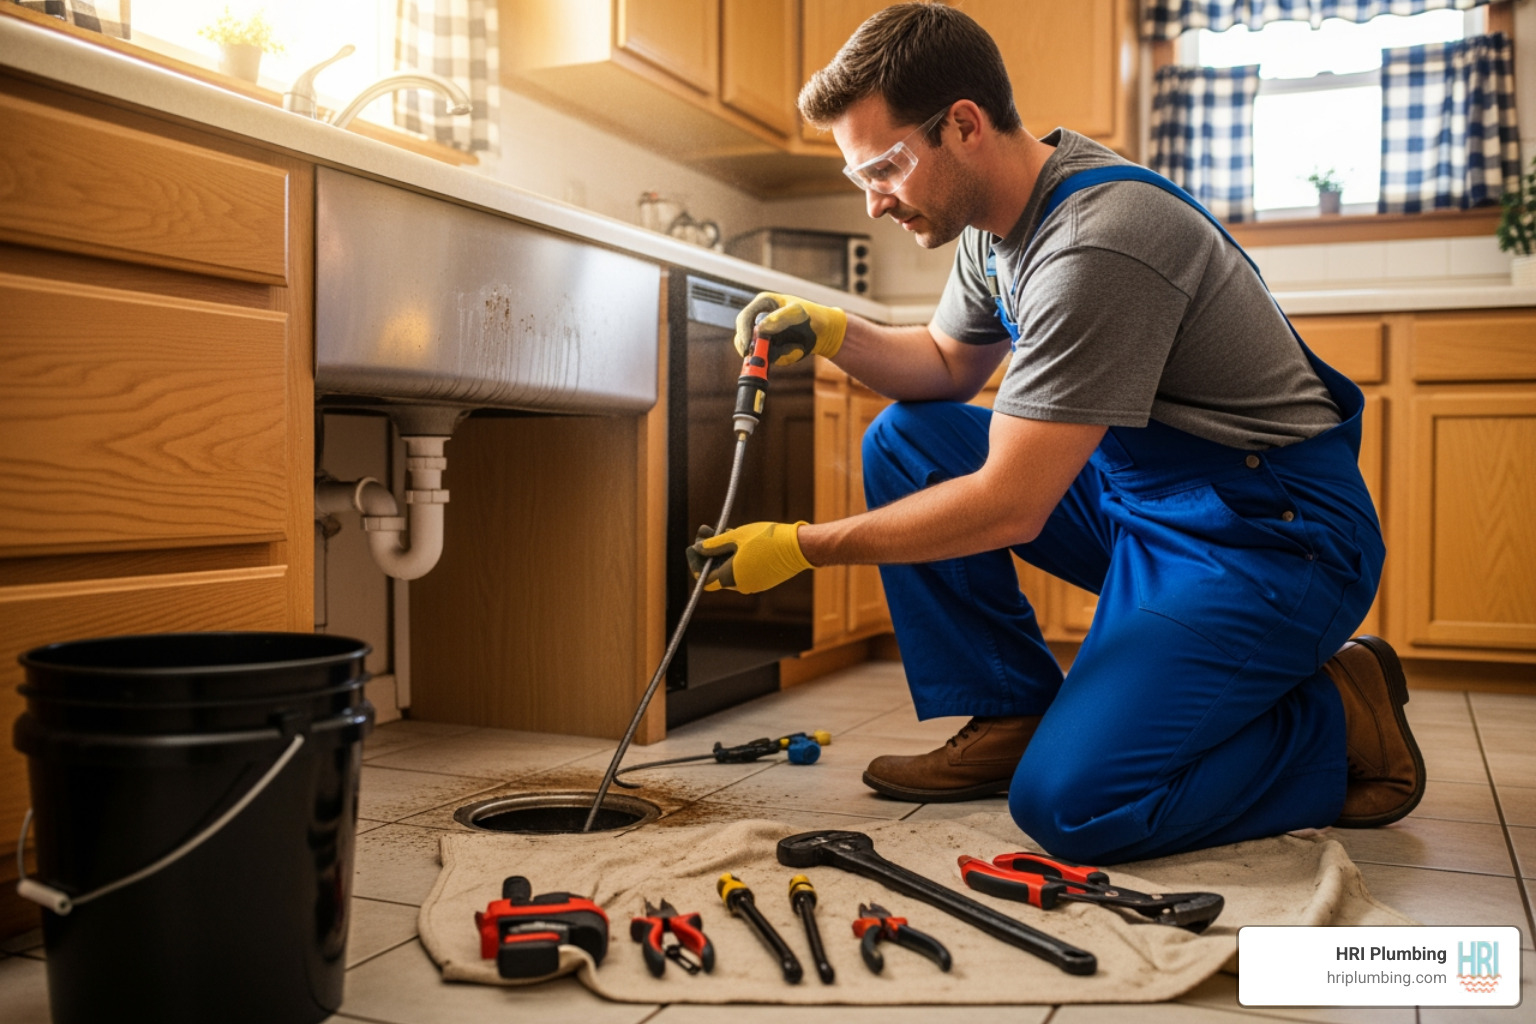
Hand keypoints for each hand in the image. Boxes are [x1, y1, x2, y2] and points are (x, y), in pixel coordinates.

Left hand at [686, 521, 814, 593]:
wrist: (799, 546)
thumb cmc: (767, 539)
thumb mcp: (736, 537)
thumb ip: (714, 545)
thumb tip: (698, 548)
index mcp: (731, 578)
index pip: (704, 577)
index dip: (695, 562)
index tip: (692, 546)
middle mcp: (741, 585)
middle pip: (715, 572)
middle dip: (708, 552)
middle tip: (705, 532)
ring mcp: (753, 584)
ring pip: (729, 568)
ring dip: (722, 552)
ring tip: (720, 530)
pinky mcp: (763, 579)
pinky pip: (742, 569)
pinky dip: (735, 556)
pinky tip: (735, 539)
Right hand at [735, 292, 846, 366]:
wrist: (825, 331)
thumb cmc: (813, 315)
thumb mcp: (798, 313)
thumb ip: (779, 319)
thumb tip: (759, 329)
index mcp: (763, 304)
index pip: (744, 318)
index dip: (743, 332)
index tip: (749, 345)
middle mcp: (760, 320)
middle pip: (743, 337)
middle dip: (753, 349)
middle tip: (764, 357)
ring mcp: (764, 335)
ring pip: (756, 351)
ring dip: (774, 354)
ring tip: (795, 347)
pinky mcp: (770, 348)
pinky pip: (769, 358)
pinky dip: (783, 357)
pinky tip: (796, 349)